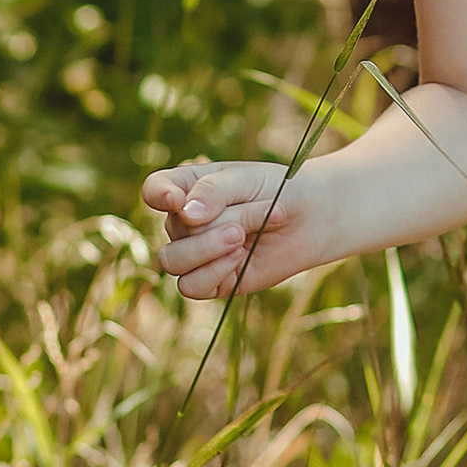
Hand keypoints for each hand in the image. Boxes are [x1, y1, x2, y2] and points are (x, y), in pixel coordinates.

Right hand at [143, 156, 334, 298]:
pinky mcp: (211, 281)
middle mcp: (186, 222)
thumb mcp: (248, 180)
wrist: (312, 219)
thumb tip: (184, 213)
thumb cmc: (278, 190)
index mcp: (189, 188)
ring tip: (243, 237)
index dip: (160, 195)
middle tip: (262, 209)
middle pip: (174, 228)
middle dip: (218, 220)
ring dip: (210, 248)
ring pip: (173, 261)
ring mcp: (196, 254)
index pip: (155, 190)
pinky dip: (213, 272)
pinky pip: (190, 287)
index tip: (178, 199)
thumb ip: (214, 191)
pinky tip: (239, 258)